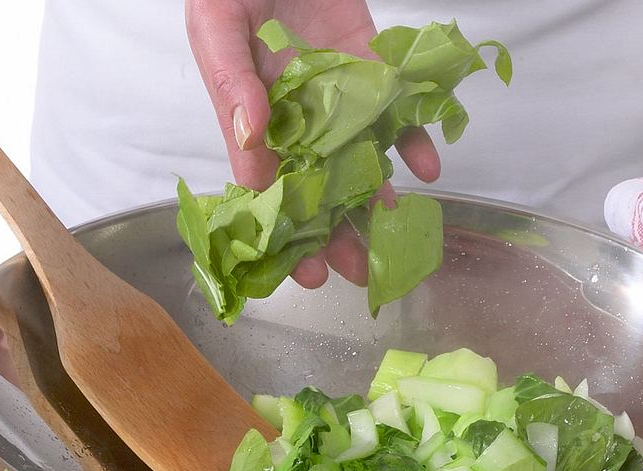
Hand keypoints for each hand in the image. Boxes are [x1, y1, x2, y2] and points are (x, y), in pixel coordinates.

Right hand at [185, 0, 440, 286]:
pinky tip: (425, 167)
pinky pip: (394, 110)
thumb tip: (251, 138)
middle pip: (318, 185)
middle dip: (337, 231)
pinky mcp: (371, 69)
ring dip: (376, 198)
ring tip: (392, 236)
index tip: (303, 272)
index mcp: (251, 117)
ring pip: (358, 158)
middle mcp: (295, 116)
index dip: (286, 231)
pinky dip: (412, 137)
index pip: (269, 187)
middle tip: (359, 272)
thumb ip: (231, 80)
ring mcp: (336, 96)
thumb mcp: (216, 26)